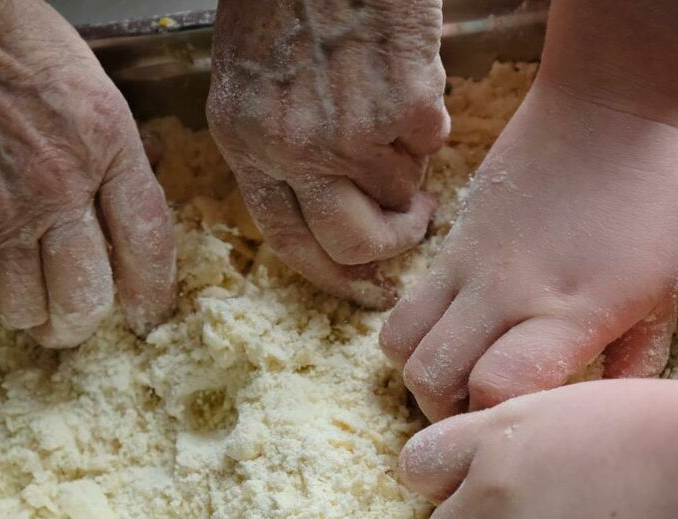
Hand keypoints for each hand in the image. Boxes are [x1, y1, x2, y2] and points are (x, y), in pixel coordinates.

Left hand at [207, 0, 448, 307]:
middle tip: (412, 223)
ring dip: (408, 162)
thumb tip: (325, 199)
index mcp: (244, 141)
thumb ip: (276, 140)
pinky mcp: (406, 107)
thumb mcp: (252, 73)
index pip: (287, 241)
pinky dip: (430, 116)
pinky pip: (432, 142)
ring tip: (396, 106)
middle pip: (351, 244)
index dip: (332, 274)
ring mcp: (351, 131)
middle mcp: (293, 149)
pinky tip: (409, 72)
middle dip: (390, 245)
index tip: (364, 287)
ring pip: (400, 191)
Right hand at [380, 80, 677, 419]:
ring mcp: (469, 265)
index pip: (496, 390)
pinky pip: (408, 302)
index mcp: (569, 313)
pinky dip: (421, 331)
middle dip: (448, 415)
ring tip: (462, 374)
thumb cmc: (654, 203)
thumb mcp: (667, 293)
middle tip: (484, 412)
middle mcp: (507, 294)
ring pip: (400, 344)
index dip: (496, 423)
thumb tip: (603, 418)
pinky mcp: (450, 241)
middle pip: (429, 380)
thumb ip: (635, 363)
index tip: (521, 429)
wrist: (613, 108)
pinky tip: (463, 328)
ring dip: (423, 372)